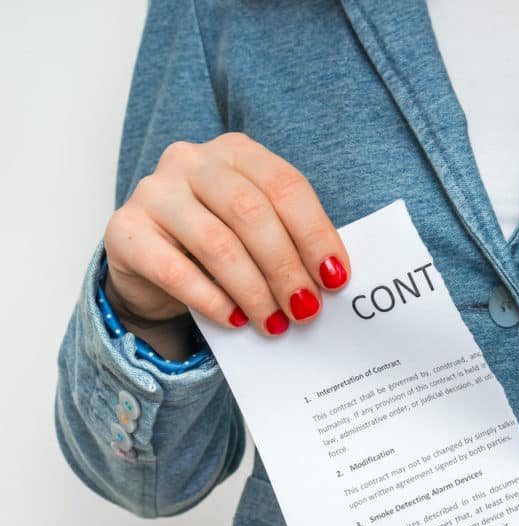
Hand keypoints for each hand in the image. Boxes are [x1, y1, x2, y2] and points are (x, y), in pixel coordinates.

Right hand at [104, 132, 350, 337]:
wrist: (151, 261)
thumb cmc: (219, 241)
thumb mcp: (257, 230)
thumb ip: (290, 241)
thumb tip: (330, 280)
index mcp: (236, 151)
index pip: (285, 186)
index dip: (315, 234)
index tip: (336, 278)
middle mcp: (192, 161)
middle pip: (251, 212)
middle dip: (286, 267)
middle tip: (306, 308)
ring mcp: (154, 191)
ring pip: (217, 243)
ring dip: (254, 291)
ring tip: (274, 323)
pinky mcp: (124, 230)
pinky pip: (174, 270)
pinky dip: (211, 300)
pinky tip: (235, 321)